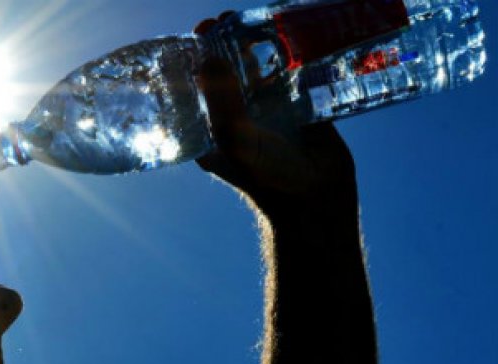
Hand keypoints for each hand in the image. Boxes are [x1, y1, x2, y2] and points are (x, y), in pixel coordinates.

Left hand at [193, 16, 357, 215]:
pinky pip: (292, 74)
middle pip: (228, 71)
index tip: (198, 33)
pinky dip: (291, 54)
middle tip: (225, 19)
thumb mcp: (233, 138)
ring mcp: (269, 111)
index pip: (197, 87)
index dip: (196, 58)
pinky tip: (290, 32)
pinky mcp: (299, 106)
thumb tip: (205, 57)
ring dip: (257, 44)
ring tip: (254, 19)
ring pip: (260, 68)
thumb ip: (220, 100)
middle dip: (225, 44)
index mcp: (212, 129)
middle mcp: (238, 117)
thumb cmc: (265, 175)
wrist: (315, 197)